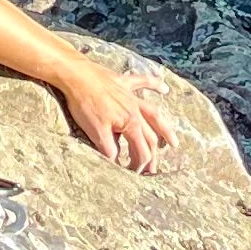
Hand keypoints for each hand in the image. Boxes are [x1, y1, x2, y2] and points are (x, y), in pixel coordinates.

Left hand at [53, 57, 179, 174]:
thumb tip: (117, 162)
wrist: (76, 75)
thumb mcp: (96, 132)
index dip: (139, 165)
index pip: (141, 150)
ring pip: (153, 113)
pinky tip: (164, 89)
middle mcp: (135, 110)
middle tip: (153, 169)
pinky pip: (143, 82)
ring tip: (174, 142)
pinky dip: (154, 85)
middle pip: (150, 136)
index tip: (133, 174)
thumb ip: (109, 149)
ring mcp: (130, 96)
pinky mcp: (122, 82)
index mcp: (130, 123)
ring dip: (164, 129)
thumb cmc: (85, 104)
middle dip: (152, 155)